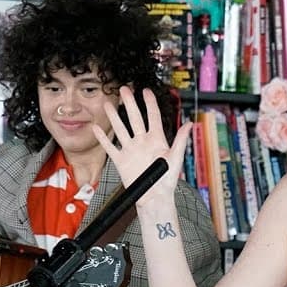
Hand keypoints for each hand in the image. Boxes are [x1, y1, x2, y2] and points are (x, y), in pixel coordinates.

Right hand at [94, 86, 189, 206]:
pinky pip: (110, 147)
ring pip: (120, 129)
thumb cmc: (167, 180)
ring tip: (107, 103)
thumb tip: (189, 124)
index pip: (153, 116)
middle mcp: (142, 142)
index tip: (145, 90)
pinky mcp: (121, 161)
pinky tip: (96, 128)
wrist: (153, 198)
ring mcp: (131, 150)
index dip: (149, 103)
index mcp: (157, 140)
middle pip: (134, 118)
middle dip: (129, 103)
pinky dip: (102, 138)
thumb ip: (180, 141)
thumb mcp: (175, 159)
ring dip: (114, 117)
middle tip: (123, 89)